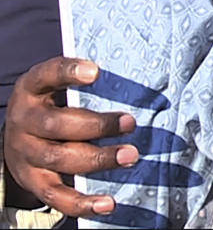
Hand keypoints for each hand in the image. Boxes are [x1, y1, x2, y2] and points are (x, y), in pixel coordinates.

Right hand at [3, 57, 137, 216]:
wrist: (14, 140)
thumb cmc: (51, 105)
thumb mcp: (56, 87)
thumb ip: (83, 83)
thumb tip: (137, 83)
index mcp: (31, 89)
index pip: (46, 75)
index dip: (68, 72)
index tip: (95, 71)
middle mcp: (24, 121)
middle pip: (56, 124)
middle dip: (96, 125)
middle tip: (130, 123)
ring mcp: (26, 154)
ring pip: (59, 159)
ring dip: (98, 159)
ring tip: (130, 156)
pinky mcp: (33, 181)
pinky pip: (56, 196)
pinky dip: (82, 202)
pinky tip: (108, 203)